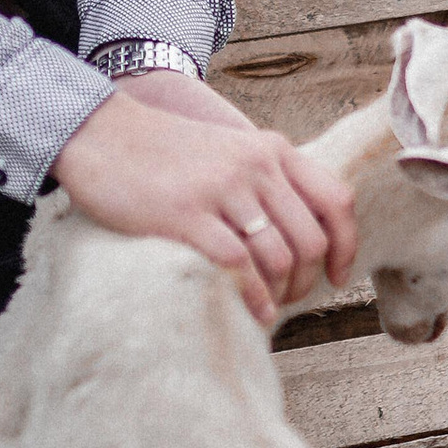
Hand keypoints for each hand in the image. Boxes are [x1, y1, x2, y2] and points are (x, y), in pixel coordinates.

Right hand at [52, 83, 357, 319]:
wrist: (101, 135)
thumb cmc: (162, 153)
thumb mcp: (227, 151)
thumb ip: (263, 179)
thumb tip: (293, 235)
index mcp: (270, 149)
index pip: (335, 200)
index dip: (345, 246)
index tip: (338, 275)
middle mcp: (254, 167)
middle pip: (311, 239)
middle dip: (308, 280)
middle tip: (292, 300)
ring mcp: (221, 190)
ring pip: (279, 256)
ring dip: (281, 293)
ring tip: (268, 307)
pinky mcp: (186, 215)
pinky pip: (240, 266)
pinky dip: (254, 297)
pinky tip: (252, 312)